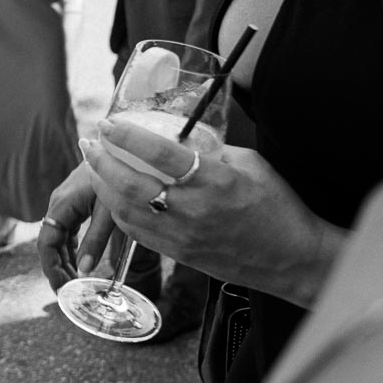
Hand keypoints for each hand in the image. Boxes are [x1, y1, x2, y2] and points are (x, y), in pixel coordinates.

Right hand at [36, 162, 119, 290]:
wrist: (120, 148)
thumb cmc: (116, 175)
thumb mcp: (110, 211)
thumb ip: (96, 240)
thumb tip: (85, 270)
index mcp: (62, 206)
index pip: (46, 244)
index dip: (51, 269)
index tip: (61, 289)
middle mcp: (57, 203)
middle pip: (49, 242)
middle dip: (56, 268)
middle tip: (69, 291)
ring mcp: (64, 202)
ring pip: (56, 236)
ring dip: (63, 259)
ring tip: (74, 280)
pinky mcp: (73, 201)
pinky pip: (65, 228)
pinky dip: (69, 247)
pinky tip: (79, 259)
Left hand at [80, 119, 340, 306]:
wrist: (293, 258)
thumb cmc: (277, 206)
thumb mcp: (250, 165)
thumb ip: (211, 151)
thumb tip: (180, 137)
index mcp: (214, 181)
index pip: (160, 154)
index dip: (127, 137)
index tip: (107, 124)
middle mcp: (193, 210)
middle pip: (130, 184)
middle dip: (101, 161)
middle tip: (89, 143)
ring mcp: (183, 236)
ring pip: (125, 211)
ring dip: (102, 187)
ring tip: (93, 166)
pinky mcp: (179, 254)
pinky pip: (137, 232)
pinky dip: (118, 212)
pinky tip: (112, 196)